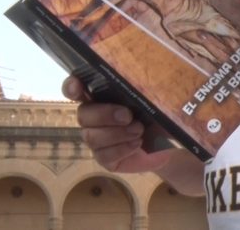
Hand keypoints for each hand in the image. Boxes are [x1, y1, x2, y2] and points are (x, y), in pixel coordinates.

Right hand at [62, 76, 176, 173]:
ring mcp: (97, 138)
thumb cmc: (157, 112)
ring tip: (139, 131)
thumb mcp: (155, 98)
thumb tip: (149, 81)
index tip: (77, 86)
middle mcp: (94, 116)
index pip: (76, 88)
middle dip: (104, 115)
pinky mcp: (104, 158)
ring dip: (117, 134)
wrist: (168, 141)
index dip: (71, 87)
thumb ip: (147, 89)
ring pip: (93, 137)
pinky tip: (137, 144)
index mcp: (101, 95)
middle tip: (128, 116)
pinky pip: (104, 155)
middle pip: (83, 114)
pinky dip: (122, 149)